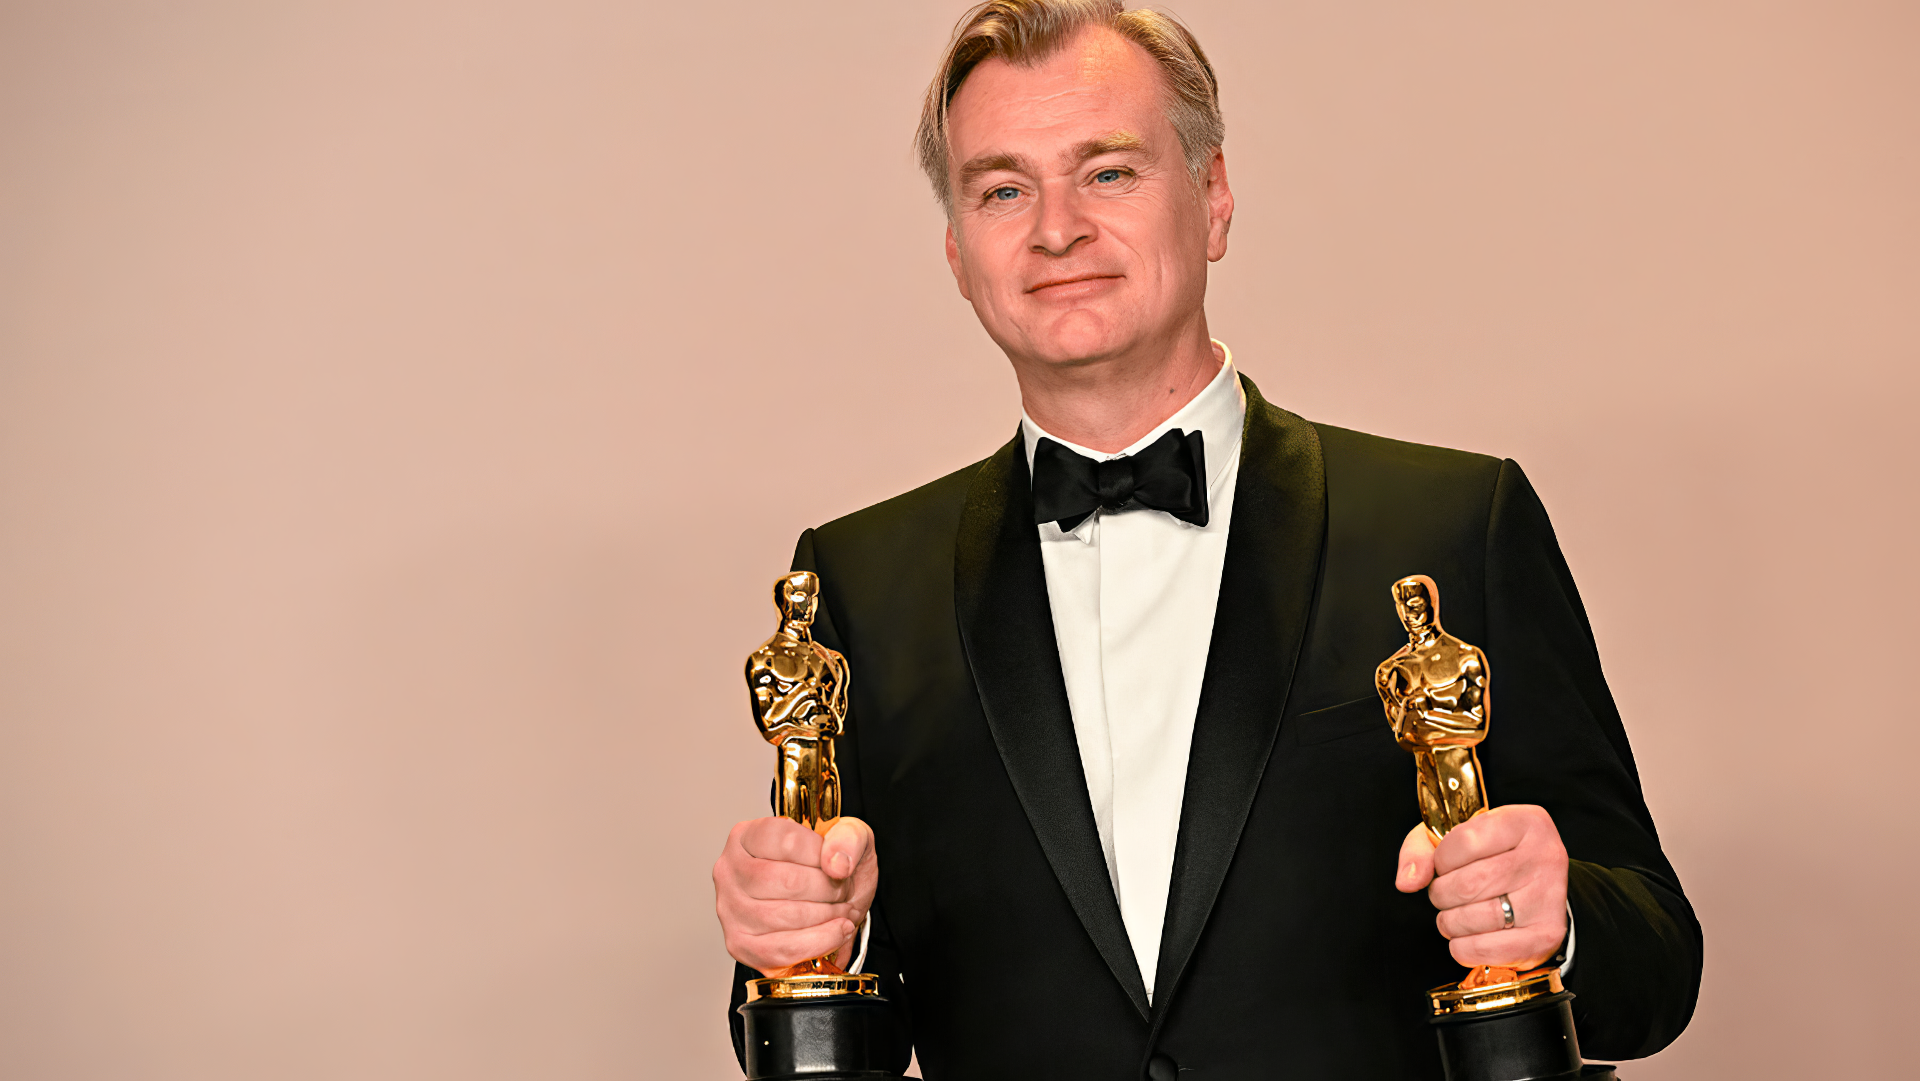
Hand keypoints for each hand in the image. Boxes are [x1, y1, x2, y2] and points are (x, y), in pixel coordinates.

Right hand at [713, 815, 877, 975]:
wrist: (826, 900)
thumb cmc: (826, 866)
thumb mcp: (846, 836)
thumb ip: (848, 838)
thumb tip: (836, 863)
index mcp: (747, 836)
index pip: (787, 841)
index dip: (822, 856)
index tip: (838, 864)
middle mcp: (730, 871)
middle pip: (787, 881)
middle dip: (828, 890)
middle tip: (843, 890)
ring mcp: (731, 910)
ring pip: (786, 917)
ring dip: (827, 916)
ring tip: (841, 910)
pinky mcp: (740, 945)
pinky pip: (782, 950)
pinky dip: (819, 942)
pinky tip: (836, 932)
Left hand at [1395, 805, 1568, 969]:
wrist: (1540, 893)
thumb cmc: (1494, 859)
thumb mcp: (1456, 837)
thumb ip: (1422, 849)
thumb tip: (1407, 881)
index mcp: (1525, 822)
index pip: (1464, 840)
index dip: (1442, 859)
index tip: (1446, 865)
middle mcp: (1545, 857)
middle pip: (1466, 884)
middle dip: (1441, 894)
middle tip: (1447, 894)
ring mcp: (1549, 898)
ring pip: (1471, 918)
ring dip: (1450, 921)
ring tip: (1458, 914)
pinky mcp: (1546, 936)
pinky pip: (1482, 949)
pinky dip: (1463, 947)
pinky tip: (1470, 936)